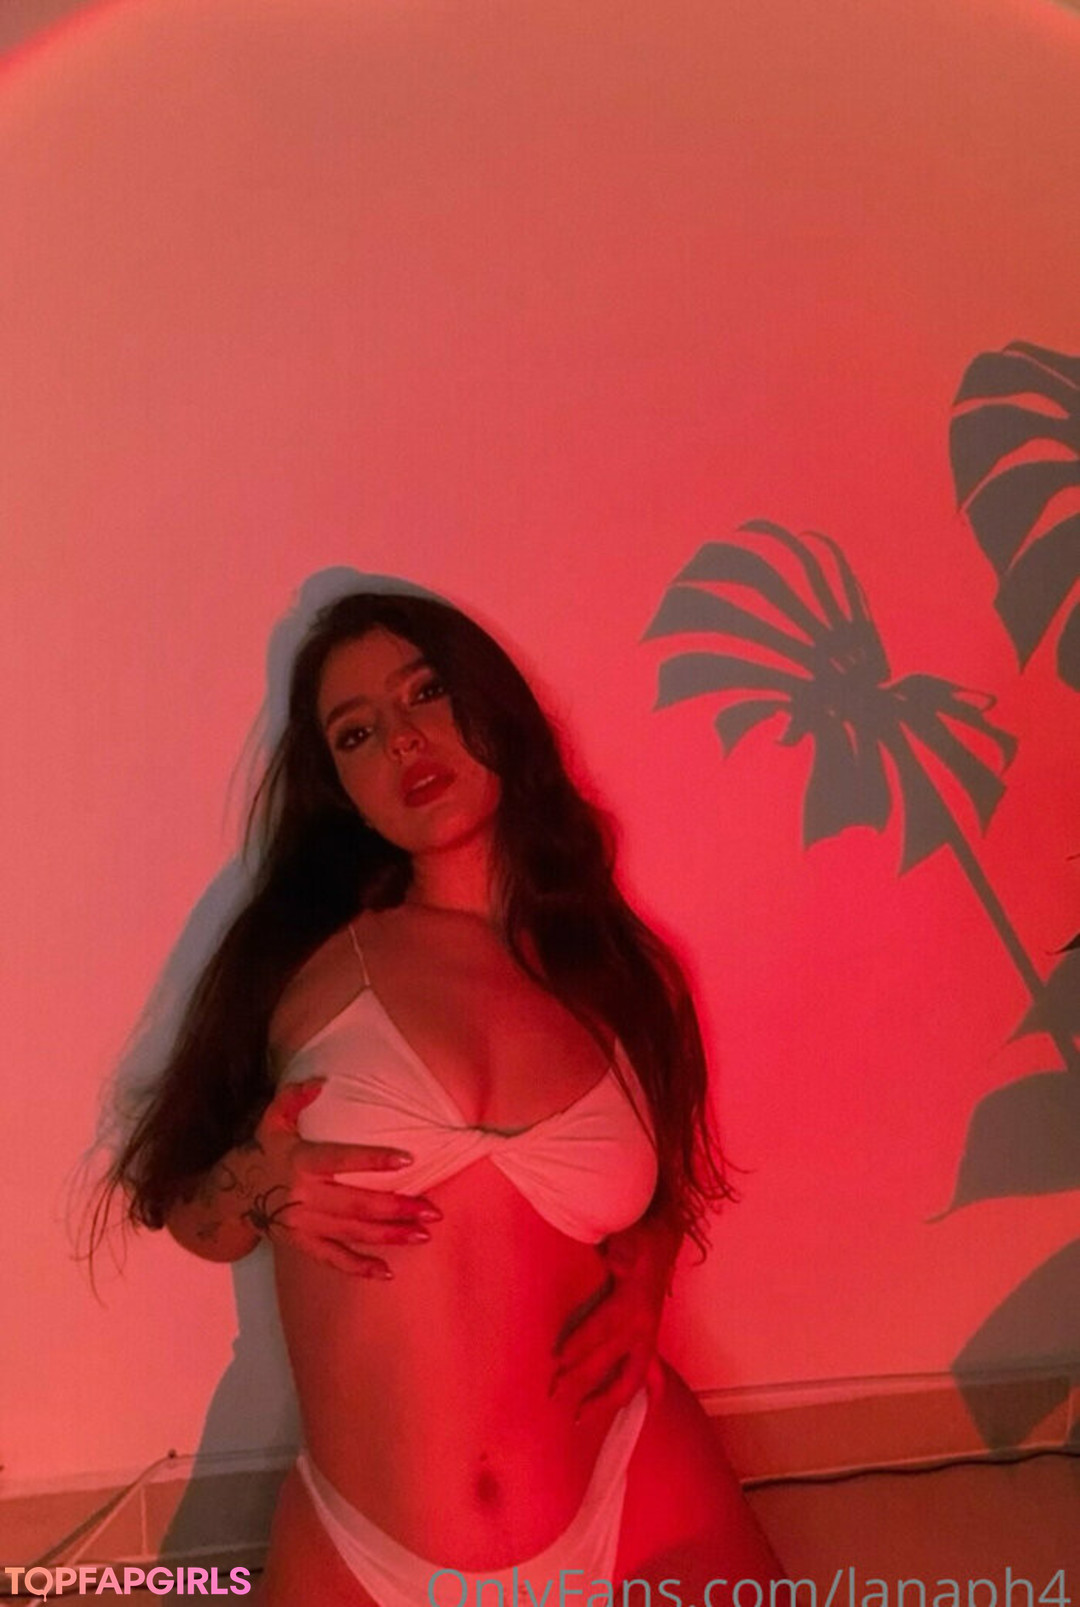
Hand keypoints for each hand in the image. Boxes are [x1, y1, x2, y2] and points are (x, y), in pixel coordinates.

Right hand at [238, 1078, 439, 1276]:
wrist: (232, 1197)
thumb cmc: (263, 1152)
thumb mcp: (272, 1120)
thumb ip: (293, 1098)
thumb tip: (321, 1082)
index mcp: (301, 1162)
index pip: (342, 1160)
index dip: (374, 1160)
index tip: (408, 1160)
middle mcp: (304, 1197)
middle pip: (356, 1204)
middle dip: (396, 1208)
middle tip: (432, 1211)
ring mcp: (304, 1224)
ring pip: (353, 1232)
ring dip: (390, 1235)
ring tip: (423, 1235)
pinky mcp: (302, 1244)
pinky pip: (333, 1259)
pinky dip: (359, 1267)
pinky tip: (386, 1272)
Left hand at [550, 1213, 679, 1420]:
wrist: (662, 1238)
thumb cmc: (638, 1238)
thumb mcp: (629, 1237)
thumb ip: (622, 1251)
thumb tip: (614, 1259)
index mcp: (634, 1304)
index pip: (603, 1328)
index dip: (581, 1343)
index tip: (557, 1358)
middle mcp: (643, 1327)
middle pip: (609, 1361)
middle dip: (581, 1379)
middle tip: (554, 1394)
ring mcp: (648, 1338)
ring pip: (630, 1379)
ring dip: (606, 1400)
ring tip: (581, 1417)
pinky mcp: (650, 1341)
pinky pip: (654, 1375)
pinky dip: (651, 1394)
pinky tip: (644, 1411)